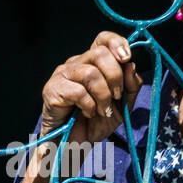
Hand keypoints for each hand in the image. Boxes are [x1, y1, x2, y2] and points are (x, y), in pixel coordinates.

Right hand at [40, 31, 141, 147]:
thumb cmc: (96, 121)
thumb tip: (131, 65)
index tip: (127, 59)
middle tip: (116, 97)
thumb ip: (131, 85)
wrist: (75, 143)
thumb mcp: (123, 105)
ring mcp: (62, 74)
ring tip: (102, 110)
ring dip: (103, 96)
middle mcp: (77, 63)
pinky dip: (89, 106)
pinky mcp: (52, 89)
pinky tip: (88, 113)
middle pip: (100, 53)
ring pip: (90, 73)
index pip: (103, 38)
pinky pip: (78, 91)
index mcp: (93, 62)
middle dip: (115, 77)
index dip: (117, 43)